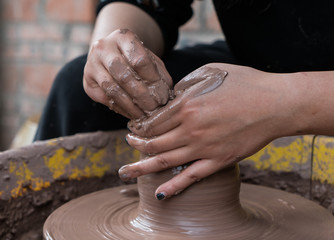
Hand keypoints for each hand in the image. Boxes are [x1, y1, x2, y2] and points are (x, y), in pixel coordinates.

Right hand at [83, 29, 171, 119]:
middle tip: (154, 109)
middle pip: (124, 76)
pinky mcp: (87, 82)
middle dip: (142, 96)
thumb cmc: (134, 58)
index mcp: (123, 37)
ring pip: (112, 89)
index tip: (162, 95)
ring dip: (130, 106)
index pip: (140, 60)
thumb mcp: (150, 59)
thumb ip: (160, 74)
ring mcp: (92, 64)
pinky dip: (121, 109)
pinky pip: (105, 99)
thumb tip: (166, 95)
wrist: (110, 55)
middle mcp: (103, 47)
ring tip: (144, 115)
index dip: (153, 80)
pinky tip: (132, 114)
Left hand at [119, 63, 295, 198]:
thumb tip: (172, 96)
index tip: (135, 127)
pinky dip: (174, 187)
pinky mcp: (218, 161)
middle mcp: (191, 128)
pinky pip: (191, 177)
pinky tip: (160, 194)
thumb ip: (186, 84)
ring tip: (126, 172)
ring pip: (165, 160)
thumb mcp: (211, 72)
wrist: (276, 104)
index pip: (153, 120)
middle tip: (128, 144)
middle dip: (136, 144)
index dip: (140, 125)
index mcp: (187, 105)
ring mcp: (204, 147)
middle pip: (153, 141)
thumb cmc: (246, 84)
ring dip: (142, 167)